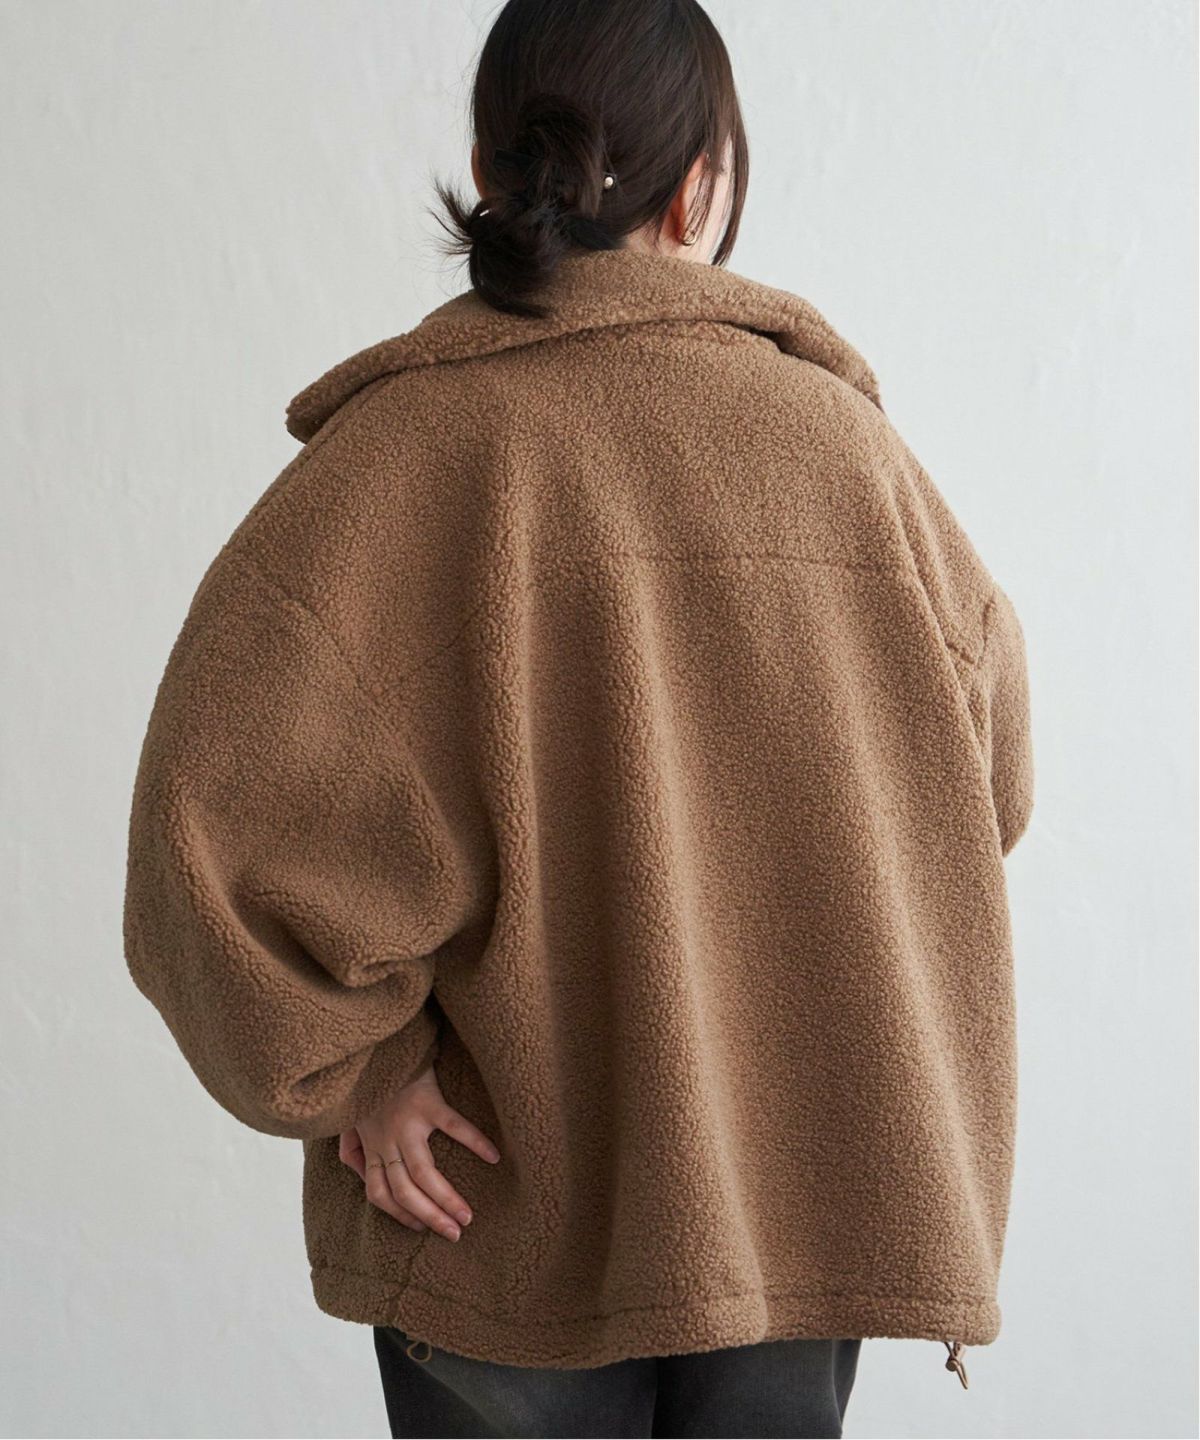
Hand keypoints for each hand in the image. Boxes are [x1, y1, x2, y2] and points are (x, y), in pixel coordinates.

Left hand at [338, 1063, 500, 1240]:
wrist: (378, 1047)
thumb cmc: (367, 1085)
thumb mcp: (349, 1120)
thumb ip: (352, 1148)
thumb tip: (360, 1172)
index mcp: (372, 1146)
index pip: (379, 1194)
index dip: (399, 1215)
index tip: (422, 1227)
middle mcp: (387, 1140)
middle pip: (404, 1191)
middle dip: (428, 1217)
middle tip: (454, 1233)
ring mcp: (407, 1122)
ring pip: (423, 1172)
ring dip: (445, 1199)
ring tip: (467, 1215)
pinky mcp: (428, 1101)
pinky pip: (453, 1126)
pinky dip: (474, 1141)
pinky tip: (493, 1156)